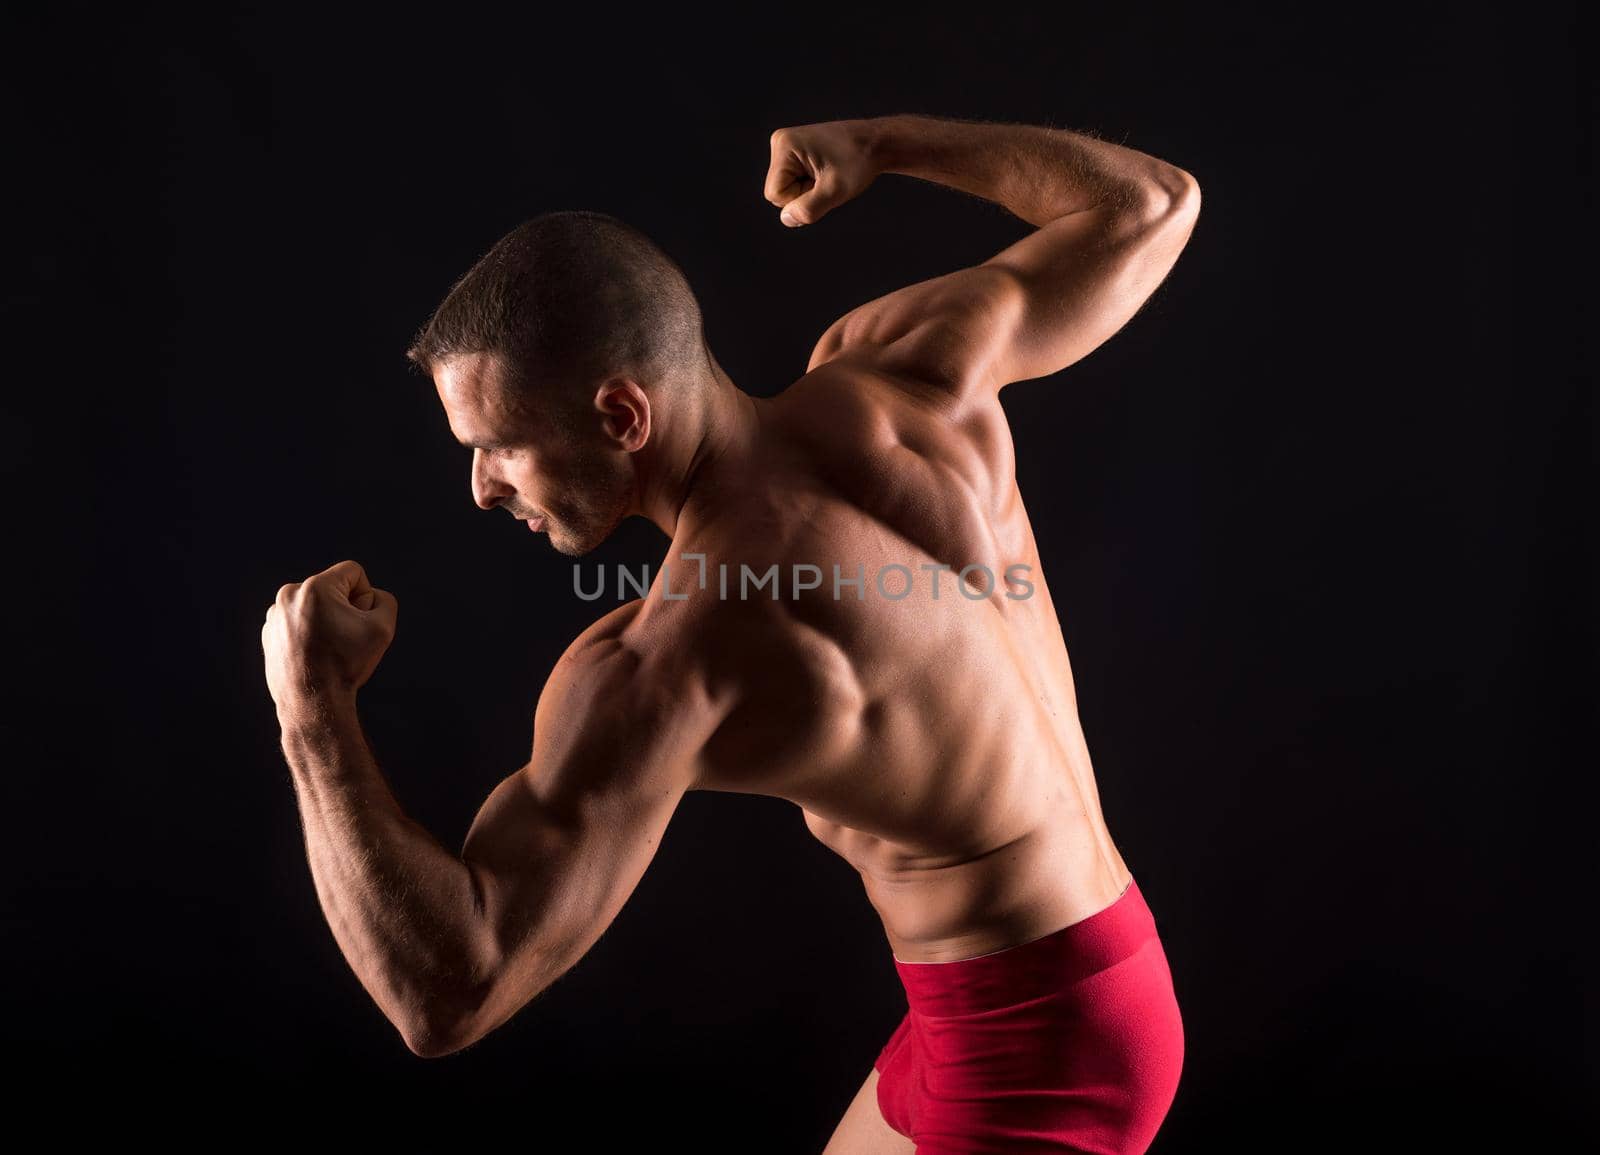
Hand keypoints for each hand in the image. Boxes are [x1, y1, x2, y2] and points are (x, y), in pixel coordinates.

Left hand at [263, 559, 397, 709]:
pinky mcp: (269, 632)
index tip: (360, 621)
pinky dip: (309, 633)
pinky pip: (297, 621)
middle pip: (333, 588)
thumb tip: (371, 597)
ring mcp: (275, 614)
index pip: (354, 572)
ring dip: (327, 620)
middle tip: (346, 638)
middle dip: (345, 608)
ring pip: (314, 605)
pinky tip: (314, 654)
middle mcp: (289, 595)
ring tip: (328, 649)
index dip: (366, 596)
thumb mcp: (383, 628)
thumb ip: (385, 600)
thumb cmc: (345, 666)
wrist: (312, 702)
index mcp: (315, 588)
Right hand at [764, 119, 878, 227]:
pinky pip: (793, 183)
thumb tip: (787, 219)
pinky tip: (825, 172)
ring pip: (786, 190)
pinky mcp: (794, 153)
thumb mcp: (835, 190)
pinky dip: (810, 185)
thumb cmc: (858, 161)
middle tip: (827, 179)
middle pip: (777, 193)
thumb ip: (809, 208)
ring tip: (828, 175)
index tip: (823, 183)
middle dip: (803, 195)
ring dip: (808, 191)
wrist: (874, 143)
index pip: (775, 195)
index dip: (800, 199)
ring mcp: (786, 147)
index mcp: (784, 145)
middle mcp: (780, 143)